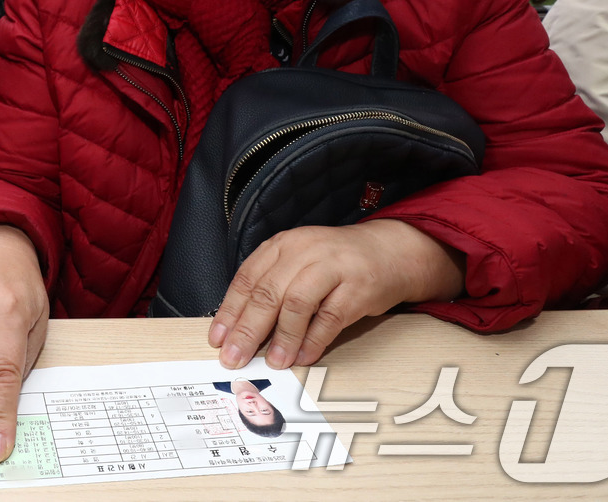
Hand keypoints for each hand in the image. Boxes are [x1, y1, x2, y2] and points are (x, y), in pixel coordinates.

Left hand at [208, 220, 464, 369]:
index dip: (230, 311)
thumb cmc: (336, 262)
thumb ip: (271, 286)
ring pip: (297, 304)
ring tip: (273, 362)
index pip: (247, 279)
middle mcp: (304, 252)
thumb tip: (240, 328)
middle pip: (268, 293)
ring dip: (282, 338)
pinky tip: (303, 357)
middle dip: (248, 329)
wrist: (389, 251)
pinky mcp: (357, 288)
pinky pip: (330, 318)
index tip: (218, 338)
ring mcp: (332, 268)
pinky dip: (314, 340)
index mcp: (282, 245)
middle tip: (234, 357)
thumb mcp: (298, 262)